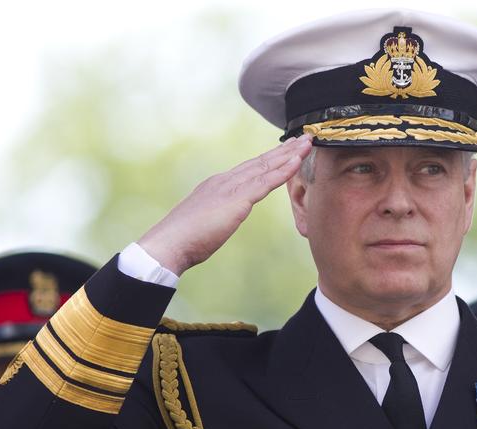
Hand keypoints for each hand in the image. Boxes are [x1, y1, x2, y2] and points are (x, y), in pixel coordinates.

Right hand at [138, 135, 312, 274]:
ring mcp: (231, 188)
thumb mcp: (207, 221)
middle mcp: (226, 180)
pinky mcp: (237, 199)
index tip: (287, 150)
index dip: (270, 158)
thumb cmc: (185, 239)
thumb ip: (219, 213)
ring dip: (290, 154)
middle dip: (285, 150)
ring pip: (266, 166)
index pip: (250, 168)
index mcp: (218, 185)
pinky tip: (297, 161)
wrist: (169, 243)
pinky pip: (266, 182)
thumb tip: (225, 216)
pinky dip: (283, 170)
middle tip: (304, 138)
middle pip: (261, 161)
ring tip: (307, 142)